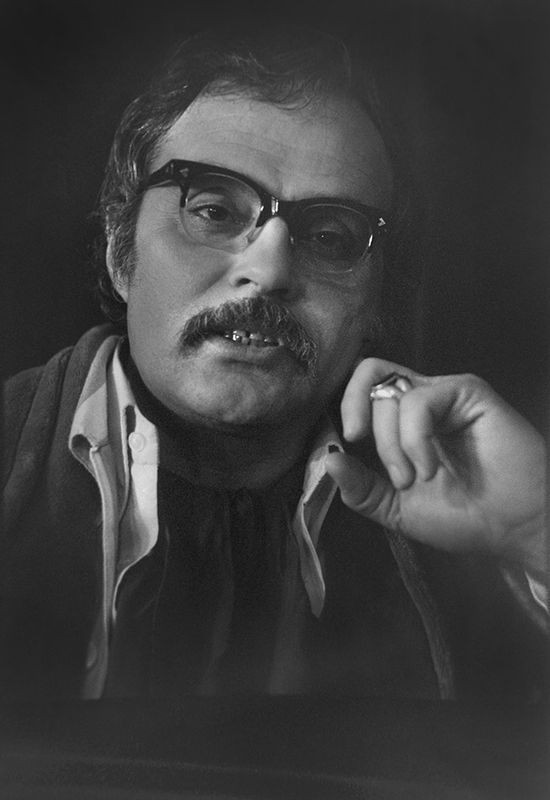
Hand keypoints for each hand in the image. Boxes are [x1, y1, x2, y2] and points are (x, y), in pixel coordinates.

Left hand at [325, 358, 545, 574]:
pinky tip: (431, 467)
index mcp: (403, 422)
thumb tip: (327, 460)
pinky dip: (415, 439)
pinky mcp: (468, 391)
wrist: (512, 529)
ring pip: (390, 393)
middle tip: (370, 453)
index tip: (345, 441)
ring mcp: (444, 394)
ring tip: (416, 478)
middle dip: (363, 423)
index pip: (362, 388)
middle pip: (369, 381)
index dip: (346, 406)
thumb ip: (361, 487)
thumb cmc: (463, 517)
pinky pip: (419, 400)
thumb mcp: (396, 507)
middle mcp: (422, 401)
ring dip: (392, 444)